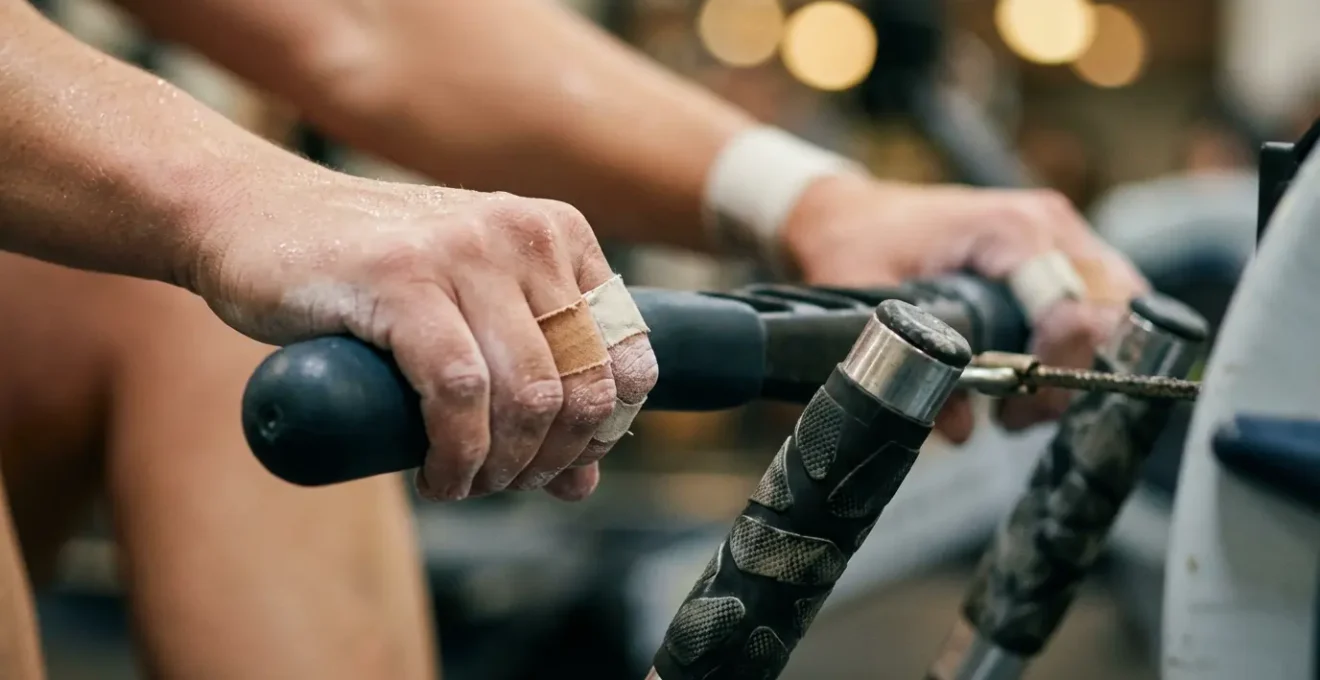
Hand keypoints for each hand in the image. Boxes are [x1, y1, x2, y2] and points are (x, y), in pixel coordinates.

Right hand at [183, 165, 656, 500]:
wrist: (253, 216)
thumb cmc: (367, 276)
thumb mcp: (470, 318)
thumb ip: (531, 382)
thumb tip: (583, 482)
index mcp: (557, 235)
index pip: (629, 356)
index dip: (604, 431)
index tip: (560, 466)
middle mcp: (523, 235)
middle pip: (583, 386)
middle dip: (551, 460)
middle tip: (504, 483)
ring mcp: (463, 251)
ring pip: (528, 395)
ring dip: (503, 467)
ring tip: (465, 483)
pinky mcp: (401, 279)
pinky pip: (460, 392)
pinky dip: (457, 454)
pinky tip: (439, 474)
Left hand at [780, 175, 1147, 442]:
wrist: (848, 213)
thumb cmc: (858, 243)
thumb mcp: (870, 304)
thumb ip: (914, 364)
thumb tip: (962, 425)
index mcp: (1010, 229)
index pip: (1077, 304)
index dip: (1059, 362)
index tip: (1018, 400)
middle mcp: (1048, 226)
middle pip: (1113, 310)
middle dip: (1075, 373)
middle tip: (1018, 413)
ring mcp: (1059, 236)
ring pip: (1116, 312)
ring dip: (1076, 368)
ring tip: (1015, 405)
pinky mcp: (1056, 252)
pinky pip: (1097, 306)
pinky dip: (1074, 351)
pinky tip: (1023, 379)